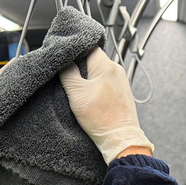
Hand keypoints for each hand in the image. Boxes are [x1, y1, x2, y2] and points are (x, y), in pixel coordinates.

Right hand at [59, 48, 153, 163]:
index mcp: (106, 65)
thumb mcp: (77, 93)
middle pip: (93, 59)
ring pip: (98, 72)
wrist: (119, 138)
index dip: (75, 51)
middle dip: (80, 67)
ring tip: (80, 91)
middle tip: (69, 77)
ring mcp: (120, 81)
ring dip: (87, 79)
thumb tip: (64, 60)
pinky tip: (90, 98)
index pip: (88, 47)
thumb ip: (68, 73)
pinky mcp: (120, 92)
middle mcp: (116, 69)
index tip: (65, 58)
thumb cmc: (101, 118)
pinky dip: (95, 87)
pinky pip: (104, 82)